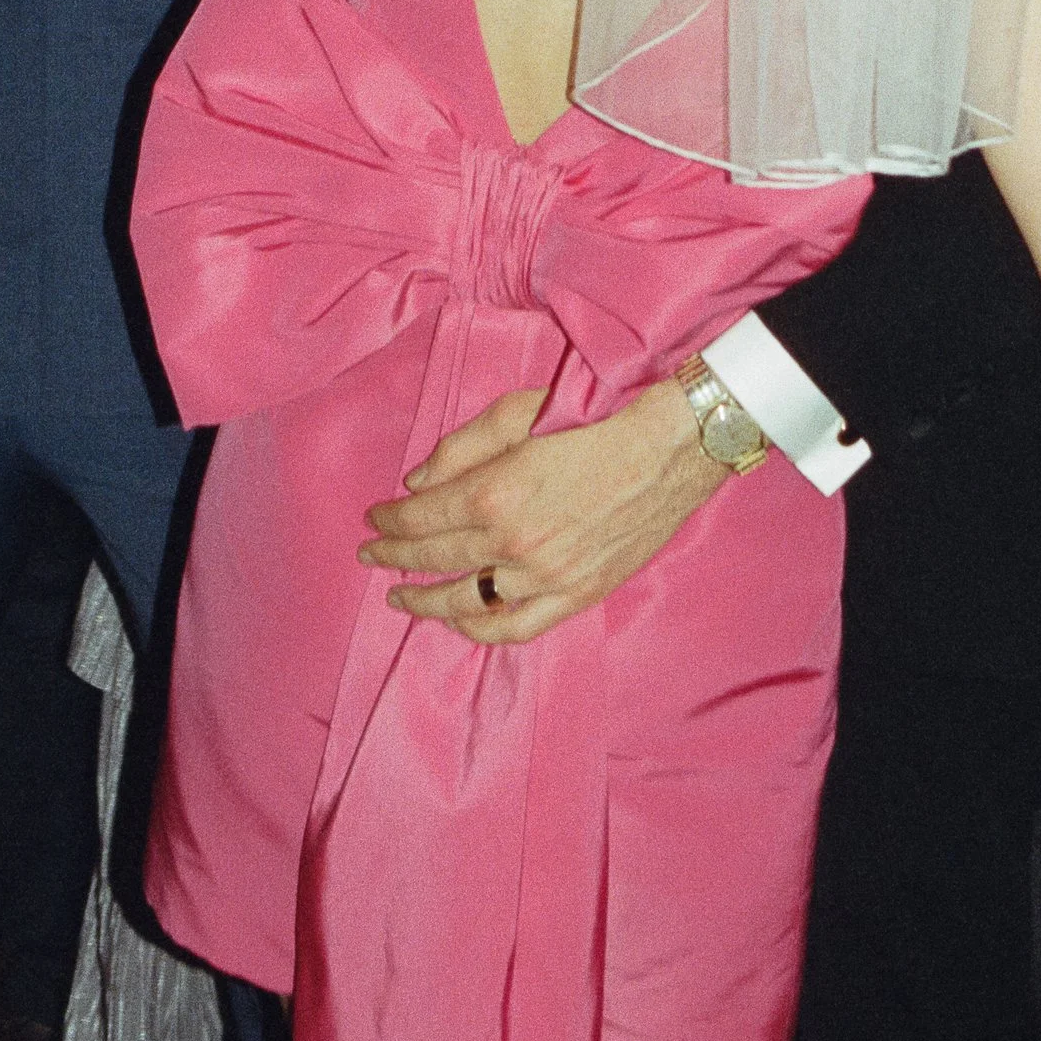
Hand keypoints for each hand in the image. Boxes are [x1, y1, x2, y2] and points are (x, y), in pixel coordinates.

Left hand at [360, 376, 730, 644]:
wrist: (670, 448)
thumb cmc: (596, 419)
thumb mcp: (520, 411)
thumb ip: (462, 446)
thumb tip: (416, 483)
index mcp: (495, 492)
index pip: (423, 516)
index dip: (391, 520)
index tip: (374, 519)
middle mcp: (514, 542)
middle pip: (436, 557)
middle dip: (394, 556)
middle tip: (371, 556)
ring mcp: (545, 576)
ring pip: (467, 599)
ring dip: (424, 600)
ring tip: (400, 597)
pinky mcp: (576, 594)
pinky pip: (515, 626)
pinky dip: (479, 629)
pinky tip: (457, 622)